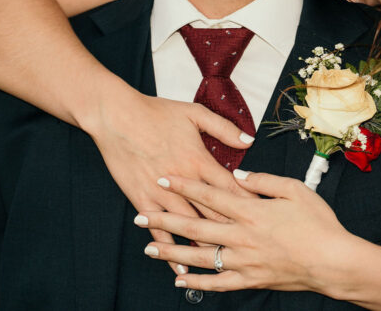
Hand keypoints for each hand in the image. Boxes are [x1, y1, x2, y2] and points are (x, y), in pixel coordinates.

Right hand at [85, 86, 256, 270]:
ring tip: (224, 262)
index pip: (231, 190)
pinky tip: (180, 268)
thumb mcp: (195, 113)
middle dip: (234, 230)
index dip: (249, 205)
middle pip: (214, 213)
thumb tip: (248, 140)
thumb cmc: (156, 112)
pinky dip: (171, 252)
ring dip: (206, 245)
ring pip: (189, 227)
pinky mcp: (143, 199)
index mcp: (199, 161)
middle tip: (252, 247)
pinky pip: (159, 231)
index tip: (264, 219)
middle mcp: (184, 182)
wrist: (117, 117)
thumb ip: (224, 128)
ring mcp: (162, 193)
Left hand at [134, 171, 355, 293]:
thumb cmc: (320, 224)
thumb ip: (265, 181)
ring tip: (149, 248)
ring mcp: (244, 261)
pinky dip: (196, 282)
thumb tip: (241, 174)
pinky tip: (179, 279)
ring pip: (199, 256)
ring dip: (172, 252)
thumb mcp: (296, 190)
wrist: (335, 263)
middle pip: (195, 225)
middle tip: (140, 214)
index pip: (209, 194)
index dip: (184, 184)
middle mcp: (241, 236)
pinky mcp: (250, 280)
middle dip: (165, 218)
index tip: (163, 176)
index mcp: (251, 211)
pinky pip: (217, 283)